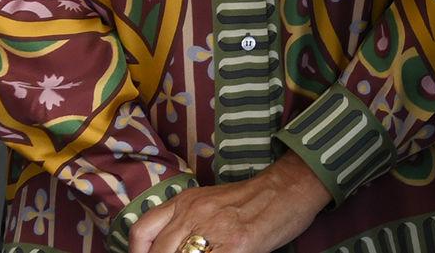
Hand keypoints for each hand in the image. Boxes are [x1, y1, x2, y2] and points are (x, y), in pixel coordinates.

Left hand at [128, 153, 331, 252]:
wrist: (292, 187)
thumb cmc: (254, 198)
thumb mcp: (211, 200)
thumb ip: (187, 221)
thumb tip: (169, 248)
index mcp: (187, 200)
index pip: (142, 231)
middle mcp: (195, 212)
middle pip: (159, 252)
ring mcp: (215, 230)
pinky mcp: (237, 245)